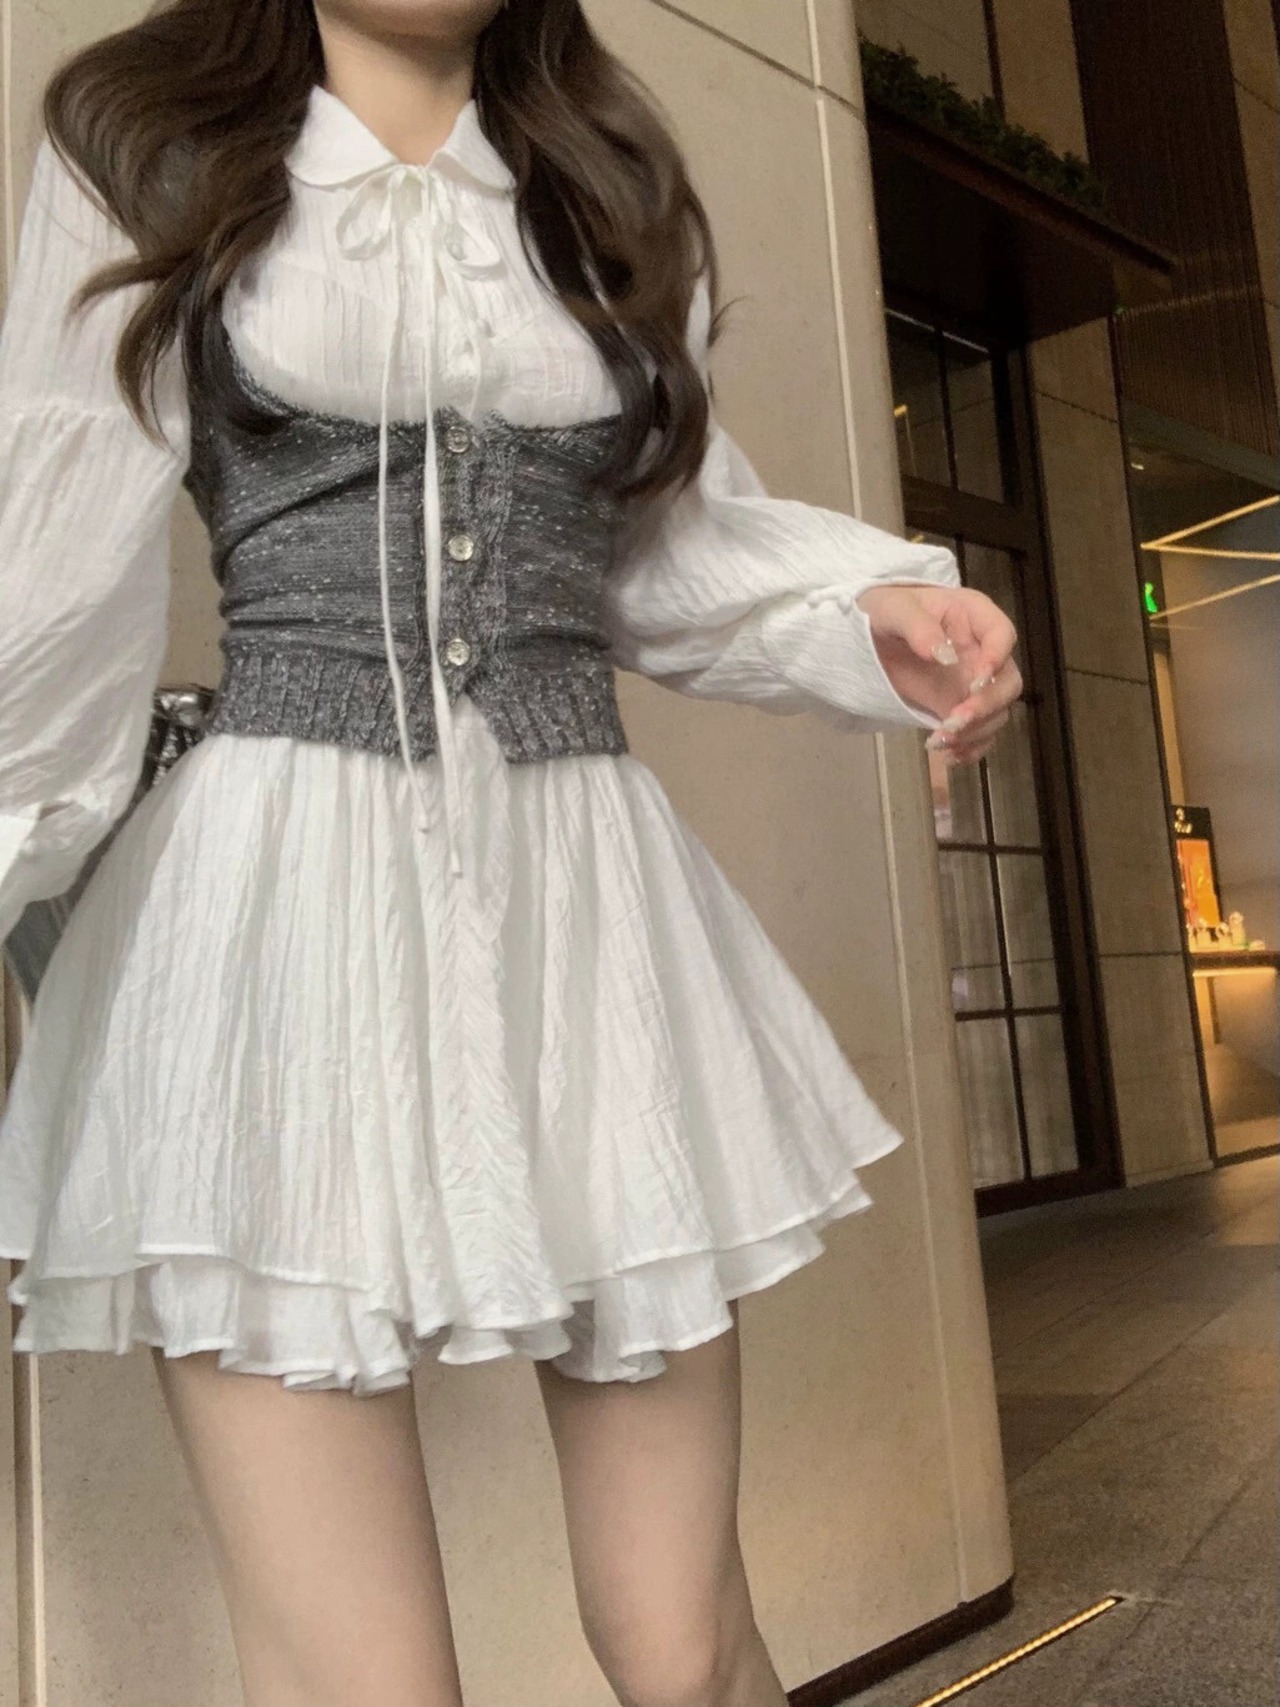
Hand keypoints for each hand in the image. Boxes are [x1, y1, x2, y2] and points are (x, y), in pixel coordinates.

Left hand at [854, 582, 1021, 763]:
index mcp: (974, 616)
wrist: (867, 634)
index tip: (974, 683)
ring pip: (997, 712)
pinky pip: (979, 732)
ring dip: (975, 732)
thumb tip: (941, 655)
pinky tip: (947, 756)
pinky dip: (969, 748)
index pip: (1002, 635)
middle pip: (1008, 682)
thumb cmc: (883, 610)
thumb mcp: (893, 609)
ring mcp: (973, 682)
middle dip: (986, 706)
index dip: (996, 660)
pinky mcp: (958, 706)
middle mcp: (982, 651)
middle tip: (954, 721)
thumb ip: (917, 627)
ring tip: (940, 741)